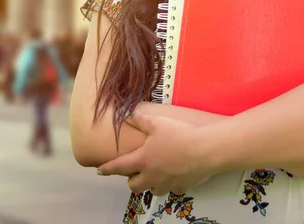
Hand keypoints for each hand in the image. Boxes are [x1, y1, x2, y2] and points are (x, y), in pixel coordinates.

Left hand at [97, 110, 211, 195]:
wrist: (205, 150)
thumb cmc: (178, 134)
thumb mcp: (157, 123)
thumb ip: (140, 119)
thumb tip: (126, 114)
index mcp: (142, 160)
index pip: (119, 167)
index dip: (107, 169)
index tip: (99, 171)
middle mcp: (151, 176)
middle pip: (134, 186)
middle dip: (131, 180)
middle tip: (133, 171)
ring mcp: (166, 184)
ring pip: (151, 190)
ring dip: (149, 183)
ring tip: (154, 173)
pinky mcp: (181, 188)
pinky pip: (171, 189)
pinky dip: (169, 183)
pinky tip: (174, 174)